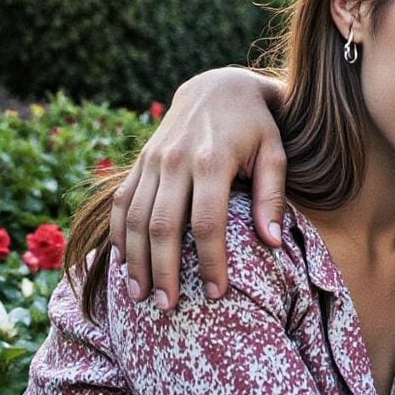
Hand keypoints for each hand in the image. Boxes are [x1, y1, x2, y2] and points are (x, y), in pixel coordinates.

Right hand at [109, 68, 285, 308]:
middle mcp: (176, 161)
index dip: (209, 262)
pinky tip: (121, 263)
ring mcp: (152, 160)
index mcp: (213, 161)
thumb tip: (271, 242)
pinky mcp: (139, 161)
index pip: (207, 223)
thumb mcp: (275, 154)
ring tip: (141, 296)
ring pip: (136, 217)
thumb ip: (273, 196)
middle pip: (163, 226)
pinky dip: (118, 234)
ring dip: (135, 260)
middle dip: (162, 270)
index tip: (215, 294)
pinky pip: (122, 202)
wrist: (218, 87)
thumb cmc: (256, 127)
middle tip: (167, 307)